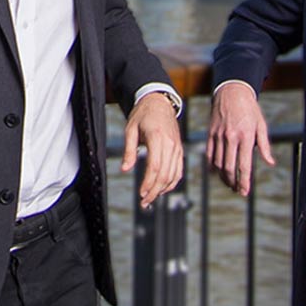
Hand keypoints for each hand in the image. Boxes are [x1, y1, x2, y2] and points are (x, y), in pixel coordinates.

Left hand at [123, 92, 183, 207]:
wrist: (159, 102)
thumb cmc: (142, 115)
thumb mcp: (130, 129)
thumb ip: (129, 150)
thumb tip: (125, 170)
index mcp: (157, 138)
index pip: (155, 167)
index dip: (148, 183)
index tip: (141, 194)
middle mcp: (170, 144)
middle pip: (165, 174)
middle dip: (154, 191)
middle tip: (144, 203)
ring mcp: (177, 147)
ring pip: (173, 175)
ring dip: (162, 190)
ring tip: (151, 199)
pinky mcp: (179, 149)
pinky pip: (179, 170)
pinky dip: (172, 182)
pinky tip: (162, 189)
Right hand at [206, 81, 274, 195]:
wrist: (231, 91)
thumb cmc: (249, 108)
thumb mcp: (261, 125)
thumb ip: (264, 145)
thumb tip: (270, 162)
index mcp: (245, 136)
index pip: (243, 165)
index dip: (243, 181)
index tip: (244, 192)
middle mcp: (230, 137)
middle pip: (228, 167)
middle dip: (232, 182)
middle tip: (237, 190)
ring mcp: (218, 136)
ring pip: (217, 163)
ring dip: (222, 177)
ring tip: (229, 184)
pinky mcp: (210, 134)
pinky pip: (209, 154)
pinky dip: (212, 166)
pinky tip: (217, 173)